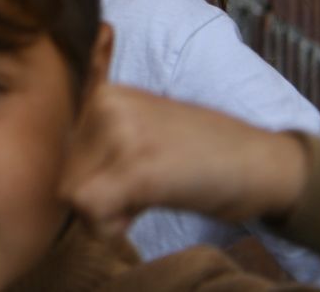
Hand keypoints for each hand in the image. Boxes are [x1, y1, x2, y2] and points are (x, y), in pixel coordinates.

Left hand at [60, 85, 310, 239]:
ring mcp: (121, 132)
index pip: (62, 150)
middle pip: (63, 171)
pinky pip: (90, 208)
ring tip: (147, 195)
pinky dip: (108, 226)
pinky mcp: (137, 167)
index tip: (127, 177)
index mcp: (104, 93)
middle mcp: (105, 103)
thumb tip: (58, 173)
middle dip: (96, 194)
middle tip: (143, 190)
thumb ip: (99, 137)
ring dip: (105, 212)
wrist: (262, 163)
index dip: (91, 176)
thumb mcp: (142, 127)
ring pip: (72, 193)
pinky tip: (140, 212)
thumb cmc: (202, 155)